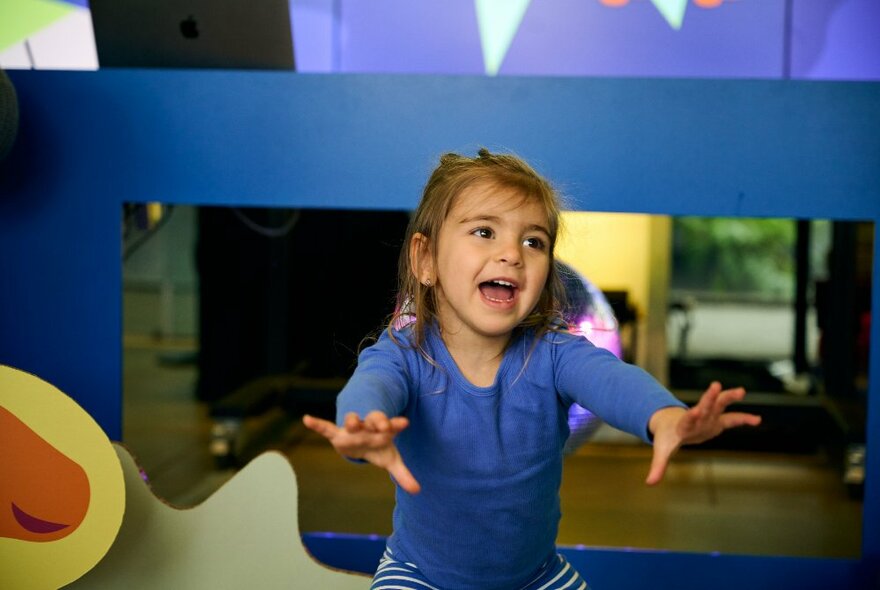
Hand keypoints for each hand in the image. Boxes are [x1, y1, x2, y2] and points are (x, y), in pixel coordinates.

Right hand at [302, 411, 420, 493]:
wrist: (361, 437)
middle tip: (383, 425)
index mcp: (383, 430)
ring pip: (352, 420)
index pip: (392, 425)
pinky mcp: (337, 434)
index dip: (397, 424)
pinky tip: (306, 419)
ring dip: (353, 421)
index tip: (404, 423)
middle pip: (374, 418)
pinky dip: (317, 424)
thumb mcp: (391, 460)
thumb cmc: (378, 447)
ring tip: (354, 424)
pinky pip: (326, 428)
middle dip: (378, 420)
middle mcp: (368, 426)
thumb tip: (418, 491)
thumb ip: (403, 474)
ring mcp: (352, 429)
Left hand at [645, 382, 761, 485]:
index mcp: (683, 426)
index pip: (688, 419)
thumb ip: (658, 466)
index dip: (692, 416)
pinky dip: (744, 418)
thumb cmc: (667, 438)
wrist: (670, 425)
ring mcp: (708, 417)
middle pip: (704, 406)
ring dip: (728, 397)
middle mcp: (697, 418)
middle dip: (709, 397)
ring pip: (719, 404)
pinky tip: (758, 420)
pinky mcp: (717, 420)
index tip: (696, 410)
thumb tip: (649, 484)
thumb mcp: (662, 452)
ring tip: (741, 391)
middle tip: (715, 385)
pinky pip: (732, 418)